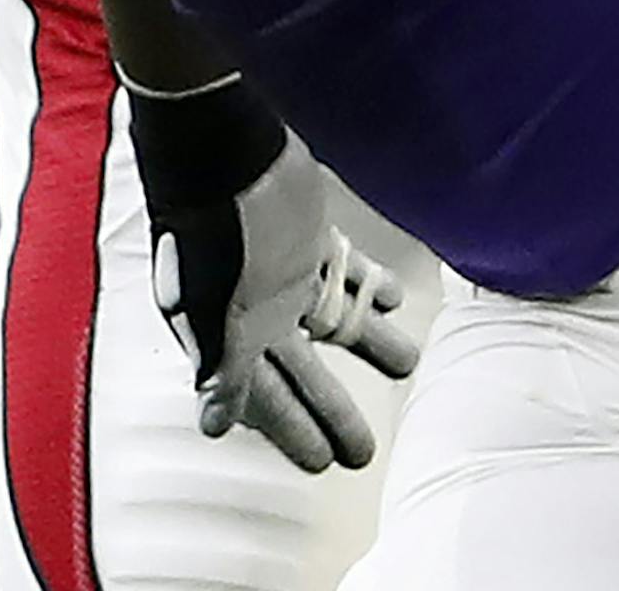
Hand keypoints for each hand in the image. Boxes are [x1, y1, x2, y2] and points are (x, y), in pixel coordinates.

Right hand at [131, 83, 418, 470]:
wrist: (222, 152)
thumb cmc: (212, 231)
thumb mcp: (209, 306)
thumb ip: (218, 364)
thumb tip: (212, 426)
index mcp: (231, 337)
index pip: (264, 401)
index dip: (290, 432)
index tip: (318, 467)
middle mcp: (261, 314)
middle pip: (303, 376)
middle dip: (332, 414)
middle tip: (361, 455)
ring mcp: (288, 276)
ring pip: (336, 325)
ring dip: (370, 347)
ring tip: (408, 366)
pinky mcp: (309, 239)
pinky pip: (347, 272)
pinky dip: (371, 288)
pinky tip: (398, 300)